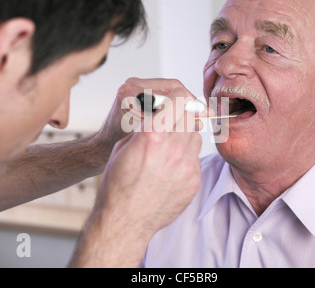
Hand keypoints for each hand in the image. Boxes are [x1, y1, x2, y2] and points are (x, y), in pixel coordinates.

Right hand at [70, 87, 202, 266]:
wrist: (125, 221)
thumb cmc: (117, 184)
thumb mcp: (123, 147)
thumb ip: (145, 126)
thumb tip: (158, 113)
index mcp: (152, 135)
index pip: (177, 100)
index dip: (176, 95)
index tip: (175, 95)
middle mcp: (173, 148)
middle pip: (189, 115)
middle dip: (180, 113)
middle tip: (172, 119)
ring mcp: (186, 166)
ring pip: (195, 135)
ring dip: (185, 133)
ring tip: (169, 145)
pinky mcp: (193, 181)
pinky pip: (196, 157)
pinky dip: (187, 155)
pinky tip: (172, 165)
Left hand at [91, 77, 200, 158]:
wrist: (101, 149)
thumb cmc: (118, 148)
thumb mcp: (146, 139)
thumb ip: (170, 128)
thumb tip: (197, 122)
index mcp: (131, 94)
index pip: (170, 91)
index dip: (191, 103)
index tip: (204, 113)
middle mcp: (131, 86)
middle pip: (172, 88)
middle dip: (190, 103)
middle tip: (204, 114)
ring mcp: (133, 87)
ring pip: (169, 91)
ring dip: (183, 104)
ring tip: (197, 117)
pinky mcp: (136, 91)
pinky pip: (162, 95)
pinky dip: (174, 106)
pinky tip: (184, 117)